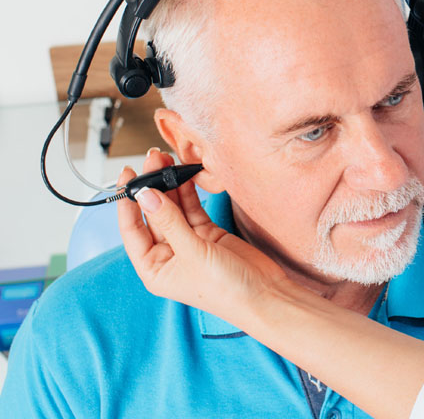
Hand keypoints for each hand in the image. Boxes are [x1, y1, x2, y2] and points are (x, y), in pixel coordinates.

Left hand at [116, 149, 288, 326]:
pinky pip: (193, 208)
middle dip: (152, 187)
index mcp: (154, 269)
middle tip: (154, 159)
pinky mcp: (209, 234)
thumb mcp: (192, 253)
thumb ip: (169, 221)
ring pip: (173, 208)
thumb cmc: (226, 289)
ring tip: (167, 161)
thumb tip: (145, 195)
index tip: (129, 175)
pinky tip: (185, 175)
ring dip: (170, 186)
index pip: (131, 230)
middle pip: (152, 214)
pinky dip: (189, 192)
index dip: (127, 202)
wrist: (265, 294)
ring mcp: (189, 243)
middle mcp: (168, 255)